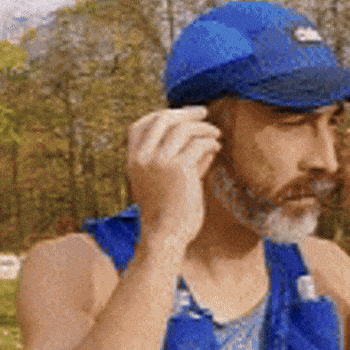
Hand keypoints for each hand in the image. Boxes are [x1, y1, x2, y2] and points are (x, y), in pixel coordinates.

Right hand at [127, 106, 222, 252]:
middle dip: (185, 112)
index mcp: (132, 160)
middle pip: (162, 119)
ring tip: (216, 133)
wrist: (167, 236)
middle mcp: (142, 158)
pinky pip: (198, 144)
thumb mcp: (166, 180)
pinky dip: (210, 142)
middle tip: (204, 112)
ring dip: (203, 127)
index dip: (161, 115)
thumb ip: (177, 157)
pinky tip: (217, 147)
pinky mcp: (178, 169)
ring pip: (182, 129)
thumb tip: (200, 136)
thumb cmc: (168, 213)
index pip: (139, 125)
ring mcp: (158, 162)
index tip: (181, 115)